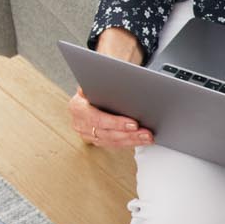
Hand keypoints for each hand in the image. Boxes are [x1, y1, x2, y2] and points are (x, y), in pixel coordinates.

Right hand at [69, 28, 152, 148]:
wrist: (91, 89)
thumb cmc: (95, 83)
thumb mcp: (94, 79)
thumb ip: (101, 82)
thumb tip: (112, 83)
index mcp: (77, 107)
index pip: (98, 118)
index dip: (116, 123)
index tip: (134, 123)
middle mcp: (80, 123)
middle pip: (107, 133)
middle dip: (129, 134)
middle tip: (145, 132)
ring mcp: (88, 134)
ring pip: (112, 141)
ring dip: (132, 140)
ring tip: (147, 136)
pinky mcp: (97, 140)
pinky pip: (115, 145)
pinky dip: (130, 142)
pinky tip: (142, 139)